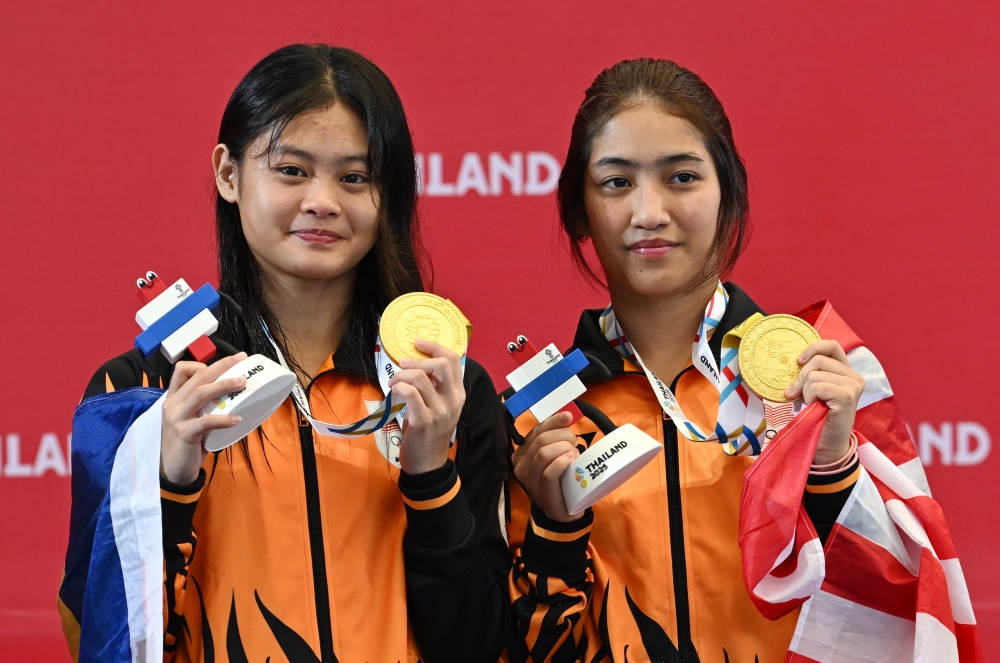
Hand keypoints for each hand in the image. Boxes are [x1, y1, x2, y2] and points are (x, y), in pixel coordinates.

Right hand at [161, 352, 247, 485]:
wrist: (172, 471)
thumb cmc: (186, 443)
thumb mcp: (191, 419)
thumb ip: (204, 407)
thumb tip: (233, 396)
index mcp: (174, 398)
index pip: (182, 370)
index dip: (202, 364)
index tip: (224, 365)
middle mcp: (173, 404)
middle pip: (197, 377)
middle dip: (221, 366)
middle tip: (241, 359)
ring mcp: (177, 418)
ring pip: (201, 393)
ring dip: (224, 385)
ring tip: (243, 383)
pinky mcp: (184, 433)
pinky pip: (206, 422)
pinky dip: (223, 419)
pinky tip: (237, 420)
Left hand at [389, 338, 465, 474]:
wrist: (428, 464)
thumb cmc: (430, 433)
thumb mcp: (439, 407)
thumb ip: (434, 388)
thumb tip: (417, 365)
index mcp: (458, 394)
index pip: (454, 360)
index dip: (435, 347)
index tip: (419, 343)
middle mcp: (452, 400)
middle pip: (441, 364)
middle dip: (418, 360)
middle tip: (404, 364)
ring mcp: (439, 411)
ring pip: (420, 377)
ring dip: (402, 374)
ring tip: (394, 381)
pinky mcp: (423, 421)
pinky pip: (410, 393)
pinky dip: (399, 386)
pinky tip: (394, 389)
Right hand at [511, 411, 581, 521]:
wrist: (561, 510)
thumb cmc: (558, 479)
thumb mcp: (552, 456)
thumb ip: (554, 439)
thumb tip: (567, 417)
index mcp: (522, 452)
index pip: (536, 431)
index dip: (553, 422)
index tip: (569, 417)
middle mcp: (520, 464)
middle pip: (541, 440)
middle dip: (563, 436)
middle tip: (575, 443)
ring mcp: (529, 478)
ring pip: (544, 453)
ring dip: (564, 448)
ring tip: (574, 453)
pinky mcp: (541, 490)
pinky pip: (549, 472)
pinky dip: (562, 462)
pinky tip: (571, 459)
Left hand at [784, 340, 864, 464]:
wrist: (824, 446)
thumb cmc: (817, 418)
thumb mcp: (812, 391)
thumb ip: (809, 374)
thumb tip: (792, 362)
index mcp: (846, 371)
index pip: (832, 346)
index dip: (813, 348)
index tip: (799, 361)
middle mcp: (854, 376)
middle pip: (817, 360)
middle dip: (801, 378)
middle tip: (798, 396)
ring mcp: (853, 385)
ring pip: (814, 374)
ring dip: (805, 392)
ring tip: (812, 405)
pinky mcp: (847, 396)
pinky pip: (816, 386)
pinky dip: (809, 398)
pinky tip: (815, 408)